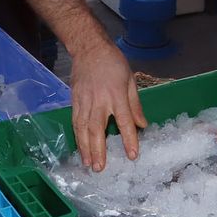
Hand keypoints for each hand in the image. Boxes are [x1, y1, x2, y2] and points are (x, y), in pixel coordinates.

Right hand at [69, 37, 147, 172]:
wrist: (89, 48)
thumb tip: (142, 125)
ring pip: (83, 128)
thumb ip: (135, 105)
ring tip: (88, 163)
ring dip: (85, 148)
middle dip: (99, 149)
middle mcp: (99, 100)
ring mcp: (84, 101)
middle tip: (100, 168)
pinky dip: (77, 136)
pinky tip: (80, 148)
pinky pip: (75, 121)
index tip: (132, 155)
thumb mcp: (130, 80)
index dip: (129, 139)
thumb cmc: (113, 62)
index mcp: (117, 94)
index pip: (124, 120)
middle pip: (98, 128)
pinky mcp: (74, 100)